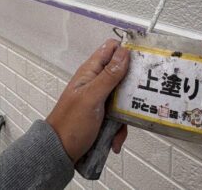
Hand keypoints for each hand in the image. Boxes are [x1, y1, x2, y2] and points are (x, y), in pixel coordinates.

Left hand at [47, 39, 129, 162]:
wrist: (59, 153)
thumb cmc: (71, 124)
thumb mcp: (92, 98)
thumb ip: (109, 75)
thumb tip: (125, 52)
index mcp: (91, 71)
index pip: (112, 49)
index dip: (127, 51)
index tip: (143, 62)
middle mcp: (97, 81)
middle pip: (123, 74)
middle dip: (132, 87)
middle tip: (140, 97)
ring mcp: (101, 98)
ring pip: (125, 97)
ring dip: (126, 114)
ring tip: (120, 128)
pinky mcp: (105, 114)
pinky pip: (121, 116)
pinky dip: (120, 129)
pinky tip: (114, 139)